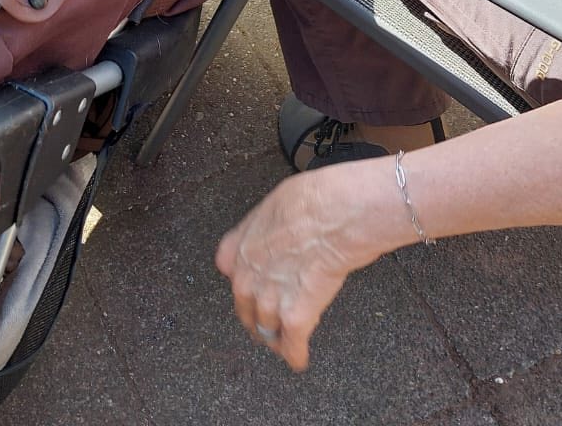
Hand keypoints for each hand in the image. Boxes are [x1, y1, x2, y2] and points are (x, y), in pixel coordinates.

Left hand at [215, 172, 364, 370]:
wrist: (333, 215)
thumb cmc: (312, 201)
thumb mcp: (276, 204)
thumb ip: (270, 227)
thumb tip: (280, 229)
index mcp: (240, 247)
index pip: (228, 272)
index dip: (243, 281)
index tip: (250, 286)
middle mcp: (247, 277)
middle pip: (244, 307)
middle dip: (255, 317)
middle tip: (265, 323)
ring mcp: (269, 299)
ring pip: (266, 329)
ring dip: (275, 338)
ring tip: (283, 343)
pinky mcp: (294, 317)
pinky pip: (292, 345)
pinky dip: (296, 355)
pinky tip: (298, 360)